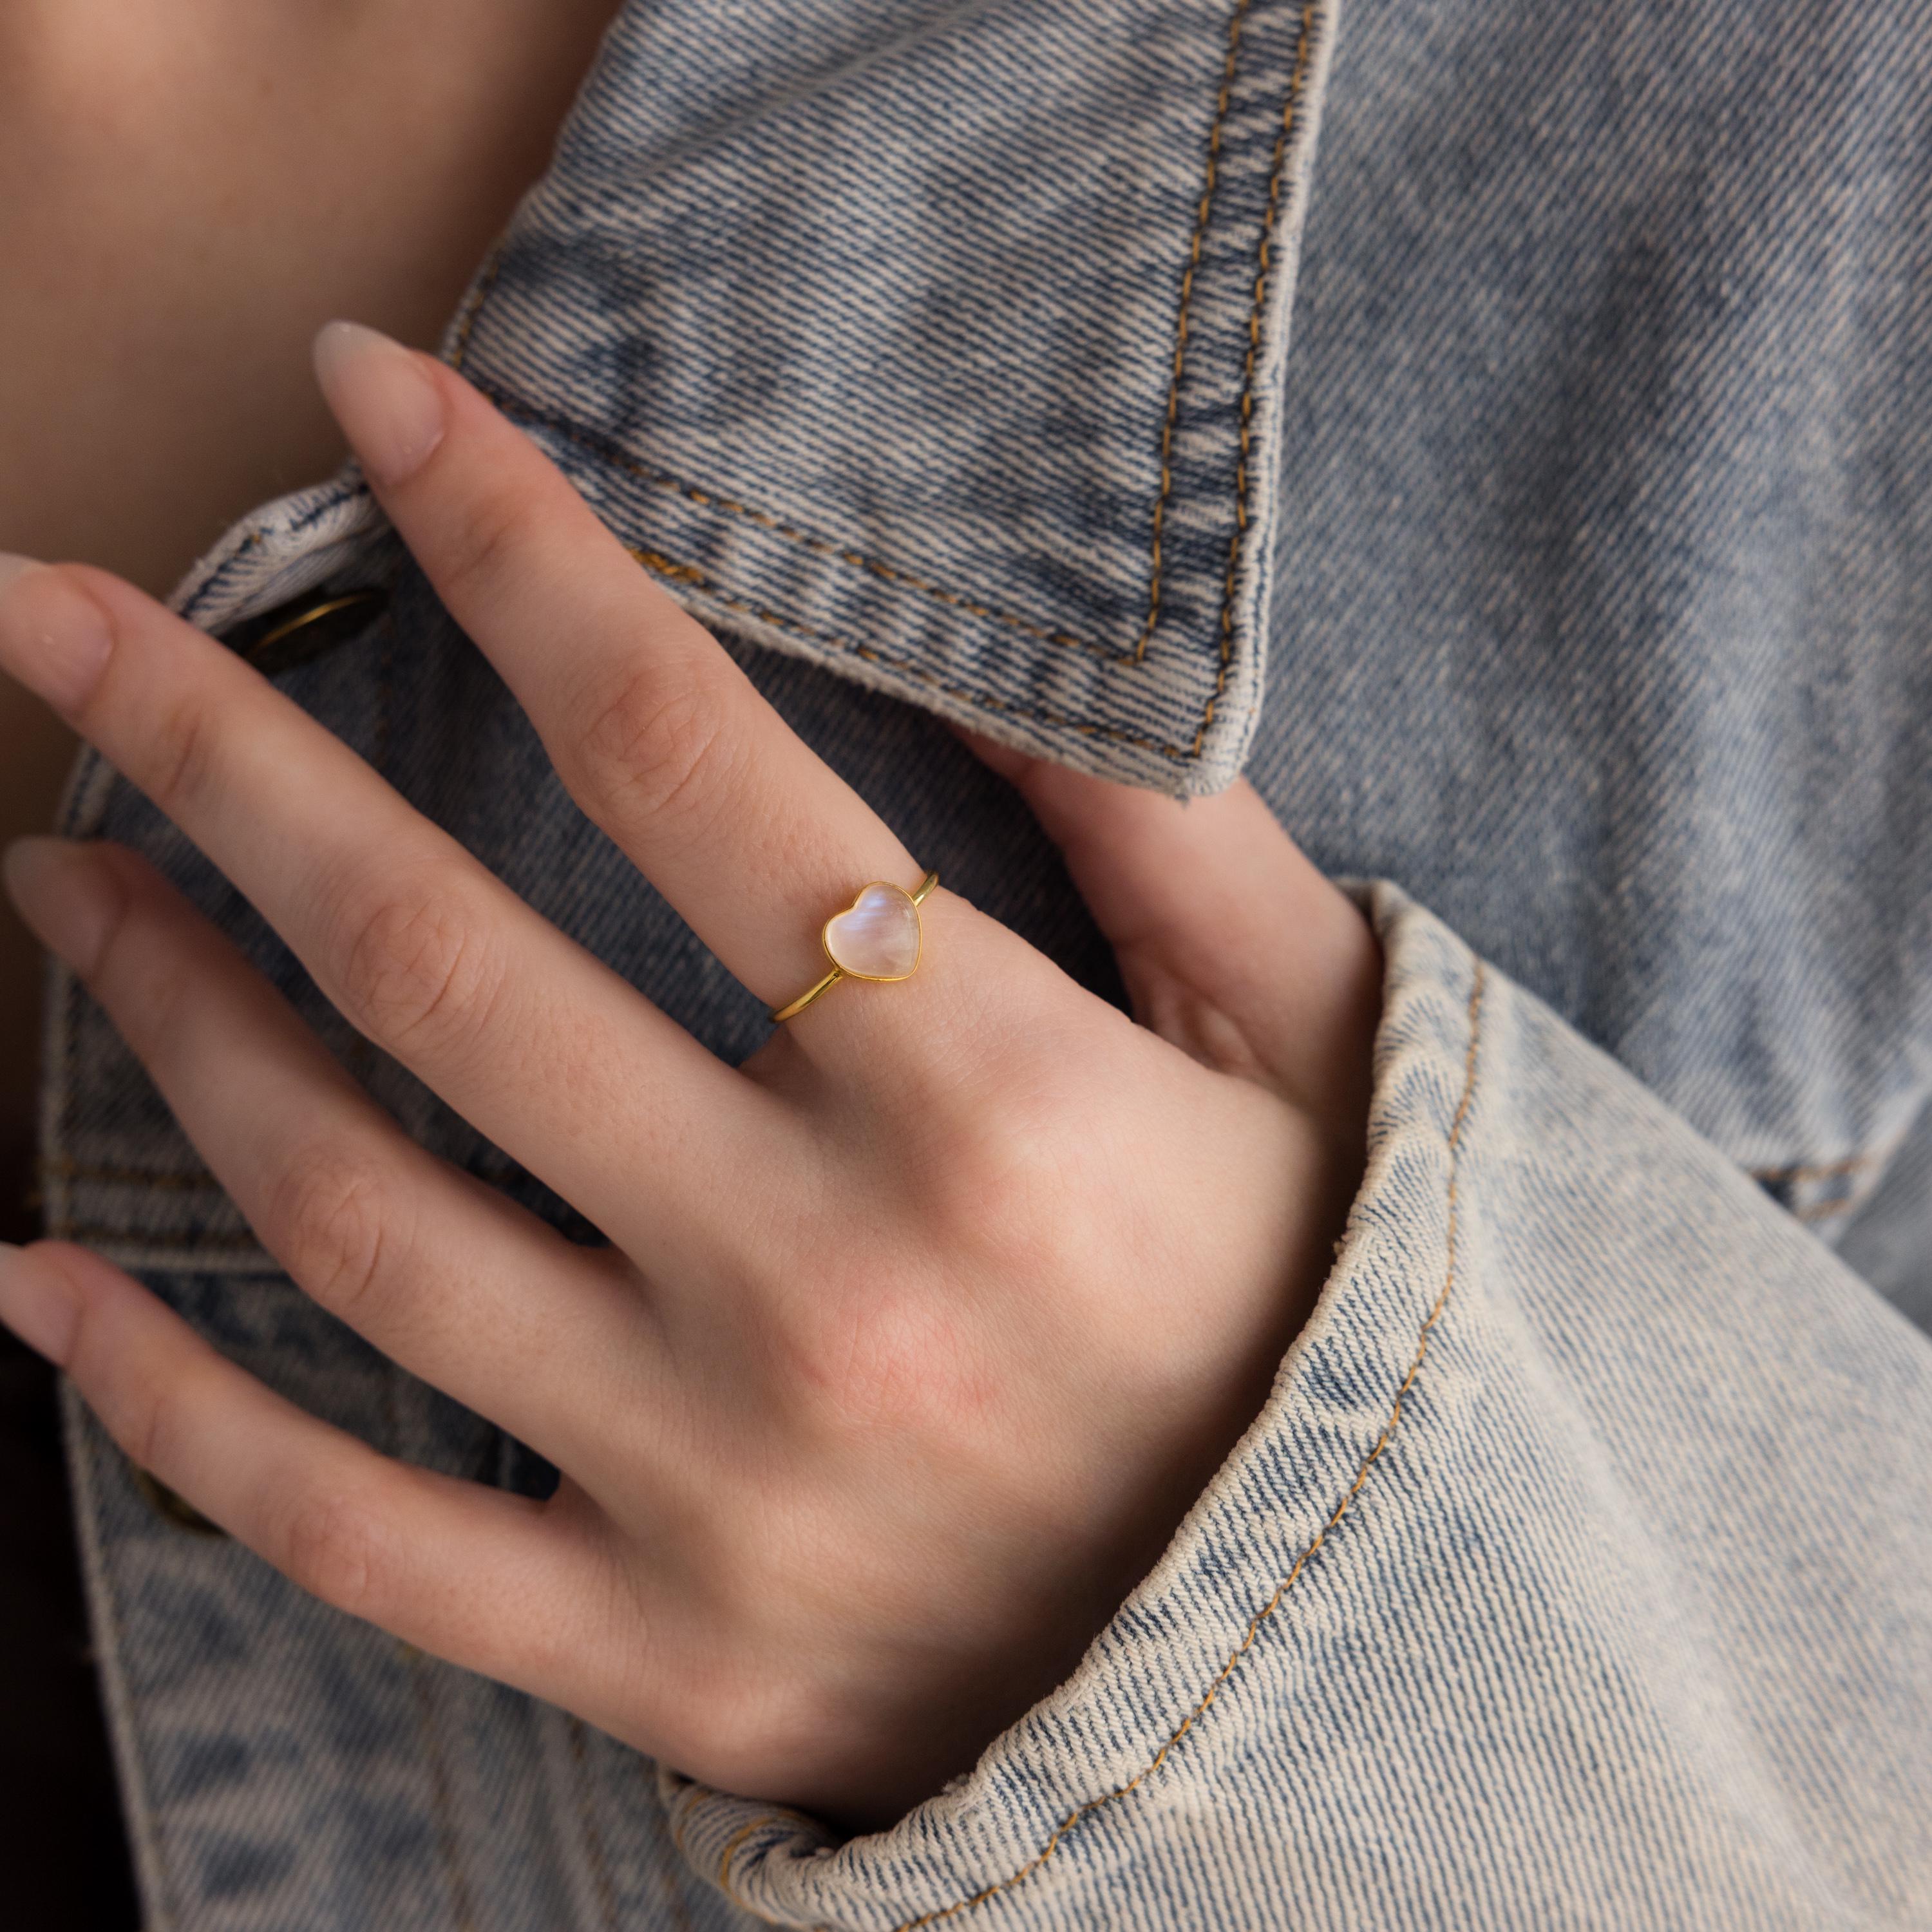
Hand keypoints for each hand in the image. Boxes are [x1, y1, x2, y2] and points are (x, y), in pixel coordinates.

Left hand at [0, 324, 1380, 1829]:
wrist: (1364, 1671)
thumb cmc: (1332, 1310)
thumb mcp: (1310, 1038)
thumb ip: (1155, 829)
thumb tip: (957, 649)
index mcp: (992, 1100)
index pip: (686, 757)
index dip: (512, 546)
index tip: (370, 402)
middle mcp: (824, 1283)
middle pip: (443, 962)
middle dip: (221, 754)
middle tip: (59, 620)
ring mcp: (718, 1488)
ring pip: (353, 1220)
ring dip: (170, 1021)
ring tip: (61, 880)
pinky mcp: (668, 1655)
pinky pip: (353, 1530)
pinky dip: (167, 1409)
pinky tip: (35, 1277)